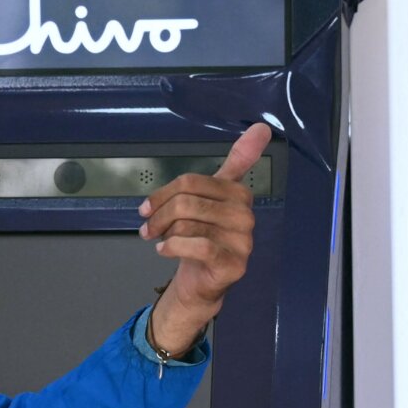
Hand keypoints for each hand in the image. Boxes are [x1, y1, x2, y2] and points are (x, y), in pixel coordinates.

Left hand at [138, 122, 268, 355]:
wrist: (201, 281)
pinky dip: (172, 247)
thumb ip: (236, 162)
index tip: (146, 208)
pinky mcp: (233, 263)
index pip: (192, 182)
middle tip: (146, 227)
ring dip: (163, 232)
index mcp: (239, 193)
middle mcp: (245, 214)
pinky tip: (164, 250)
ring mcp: (242, 241)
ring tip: (157, 239)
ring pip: (188, 223)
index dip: (163, 194)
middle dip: (159, 215)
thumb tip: (261, 126)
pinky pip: (197, 246)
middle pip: (187, 202)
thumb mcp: (211, 197)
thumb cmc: (202, 236)